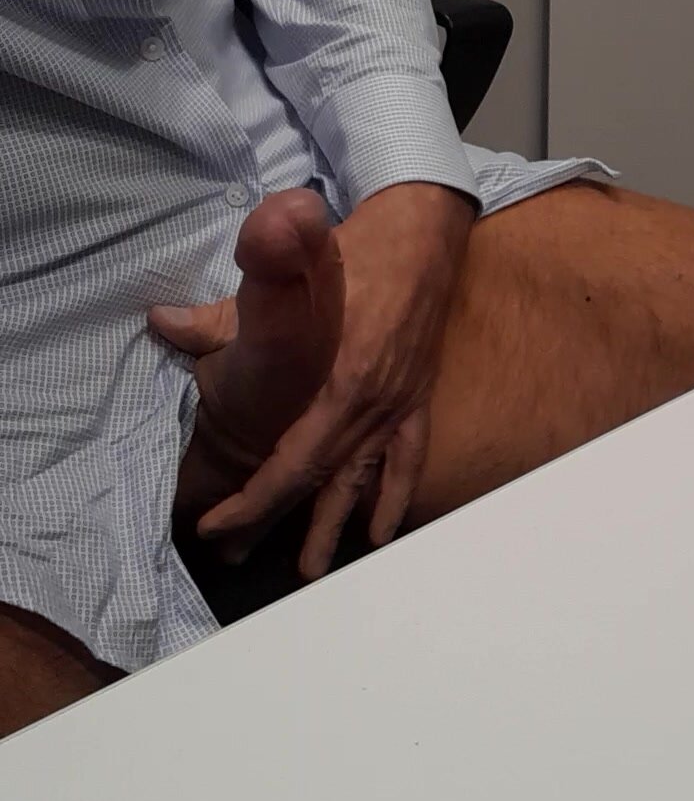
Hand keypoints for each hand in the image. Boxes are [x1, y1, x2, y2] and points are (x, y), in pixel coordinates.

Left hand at [195, 183, 472, 577]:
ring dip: (335, 526)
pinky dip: (395, 497)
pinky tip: (380, 530)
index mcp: (338, 381)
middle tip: (240, 556)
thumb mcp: (292, 277)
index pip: (291, 461)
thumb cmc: (357, 250)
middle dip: (278, 520)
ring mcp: (398, 403)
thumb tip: (162, 323)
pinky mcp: (417, 396)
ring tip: (312, 568)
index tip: (216, 524)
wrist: (424, 232)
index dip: (254, 499)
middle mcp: (370, 403)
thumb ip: (224, 313)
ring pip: (363, 480)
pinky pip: (408, 458)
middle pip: (321, 480)